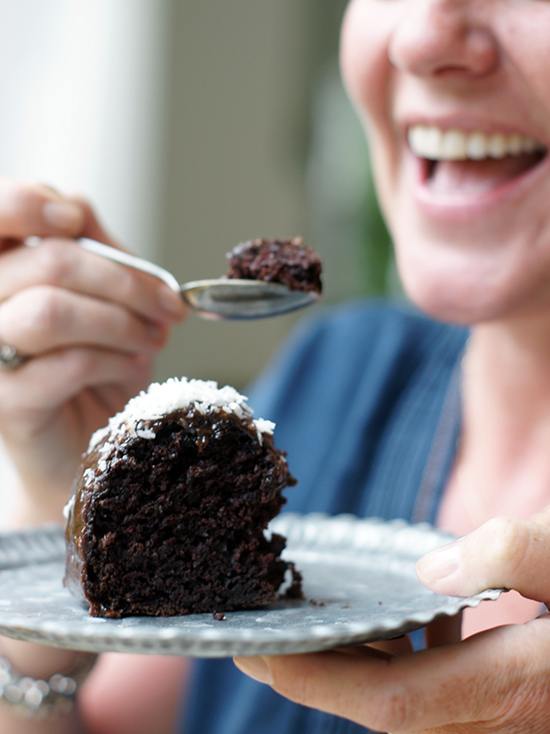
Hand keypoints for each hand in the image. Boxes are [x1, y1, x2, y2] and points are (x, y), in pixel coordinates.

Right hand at [0, 179, 186, 522]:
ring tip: (154, 339)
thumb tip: (76, 208)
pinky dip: (116, 360)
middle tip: (167, 306)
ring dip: (122, 322)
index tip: (77, 222)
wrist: (86, 442)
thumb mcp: (101, 298)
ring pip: (52, 312)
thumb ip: (89, 248)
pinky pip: (67, 364)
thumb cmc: (94, 365)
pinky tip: (133, 367)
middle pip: (50, 263)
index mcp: (2, 270)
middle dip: (127, 283)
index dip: (31, 202)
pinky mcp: (7, 404)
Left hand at [235, 511, 549, 732]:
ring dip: (358, 660)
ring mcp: (508, 709)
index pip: (391, 701)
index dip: (315, 681)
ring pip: (413, 699)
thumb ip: (517, 555)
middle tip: (263, 626)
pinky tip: (412, 612)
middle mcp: (505, 714)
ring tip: (320, 614)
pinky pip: (443, 683)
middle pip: (388, 707)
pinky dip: (408, 651)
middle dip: (317, 672)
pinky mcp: (515, 693)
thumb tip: (434, 571)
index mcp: (516, 687)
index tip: (253, 652)